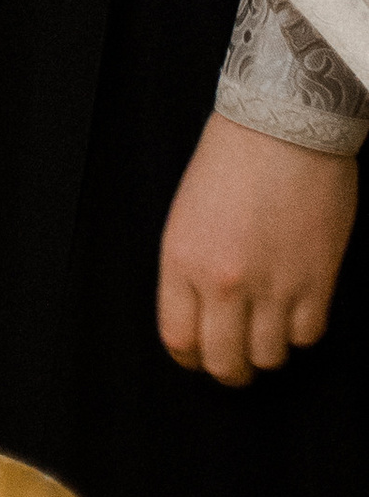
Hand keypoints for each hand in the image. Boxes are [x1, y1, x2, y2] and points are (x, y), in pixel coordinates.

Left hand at [157, 113, 354, 384]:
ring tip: (268, 331)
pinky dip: (302, 331)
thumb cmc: (231, 161)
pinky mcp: (317, 280)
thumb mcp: (186, 217)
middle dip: (228, 369)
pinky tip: (297, 311)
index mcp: (182, 261)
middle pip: (223, 362)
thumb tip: (202, 315)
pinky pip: (308, 335)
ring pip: (268, 356)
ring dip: (267, 350)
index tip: (199, 355)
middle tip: (236, 362)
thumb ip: (189, 270)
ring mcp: (273, 285)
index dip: (190, 358)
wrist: (284, 127)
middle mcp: (224, 282)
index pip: (179, 340)